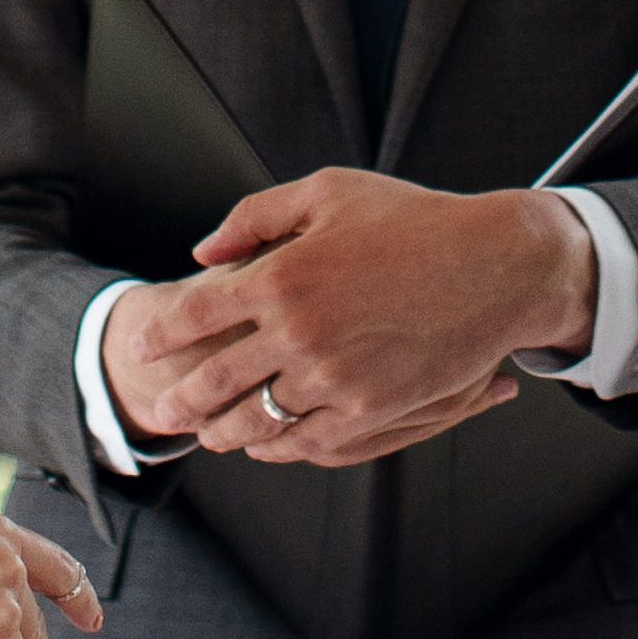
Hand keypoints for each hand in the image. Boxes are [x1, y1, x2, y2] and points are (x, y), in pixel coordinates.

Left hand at [112, 170, 586, 464]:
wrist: (494, 264)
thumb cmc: (411, 218)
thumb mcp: (327, 191)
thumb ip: (255, 217)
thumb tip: (203, 253)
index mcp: (283, 274)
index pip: (198, 312)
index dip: (163, 331)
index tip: (143, 343)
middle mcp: (299, 331)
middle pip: (217, 379)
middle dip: (183, 399)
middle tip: (164, 408)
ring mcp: (334, 376)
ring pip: (258, 418)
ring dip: (224, 431)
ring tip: (208, 436)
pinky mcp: (370, 407)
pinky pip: (307, 440)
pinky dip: (278, 447)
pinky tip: (266, 446)